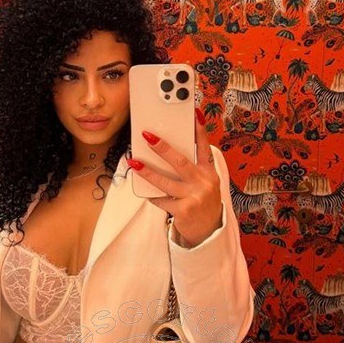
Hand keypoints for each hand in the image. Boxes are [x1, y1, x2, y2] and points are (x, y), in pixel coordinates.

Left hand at [126, 108, 222, 246]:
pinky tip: (146, 192)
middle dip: (163, 148)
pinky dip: (153, 196)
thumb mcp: (204, 182)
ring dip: (148, 172)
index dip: (199, 130)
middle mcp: (204, 182)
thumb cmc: (201, 200)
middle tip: (148, 136)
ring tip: (134, 162)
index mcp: (209, 172)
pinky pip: (162, 199)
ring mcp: (194, 197)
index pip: (204, 147)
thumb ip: (192, 168)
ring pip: (166, 182)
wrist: (208, 229)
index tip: (194, 113)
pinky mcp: (183, 210)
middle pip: (181, 162)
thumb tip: (165, 153)